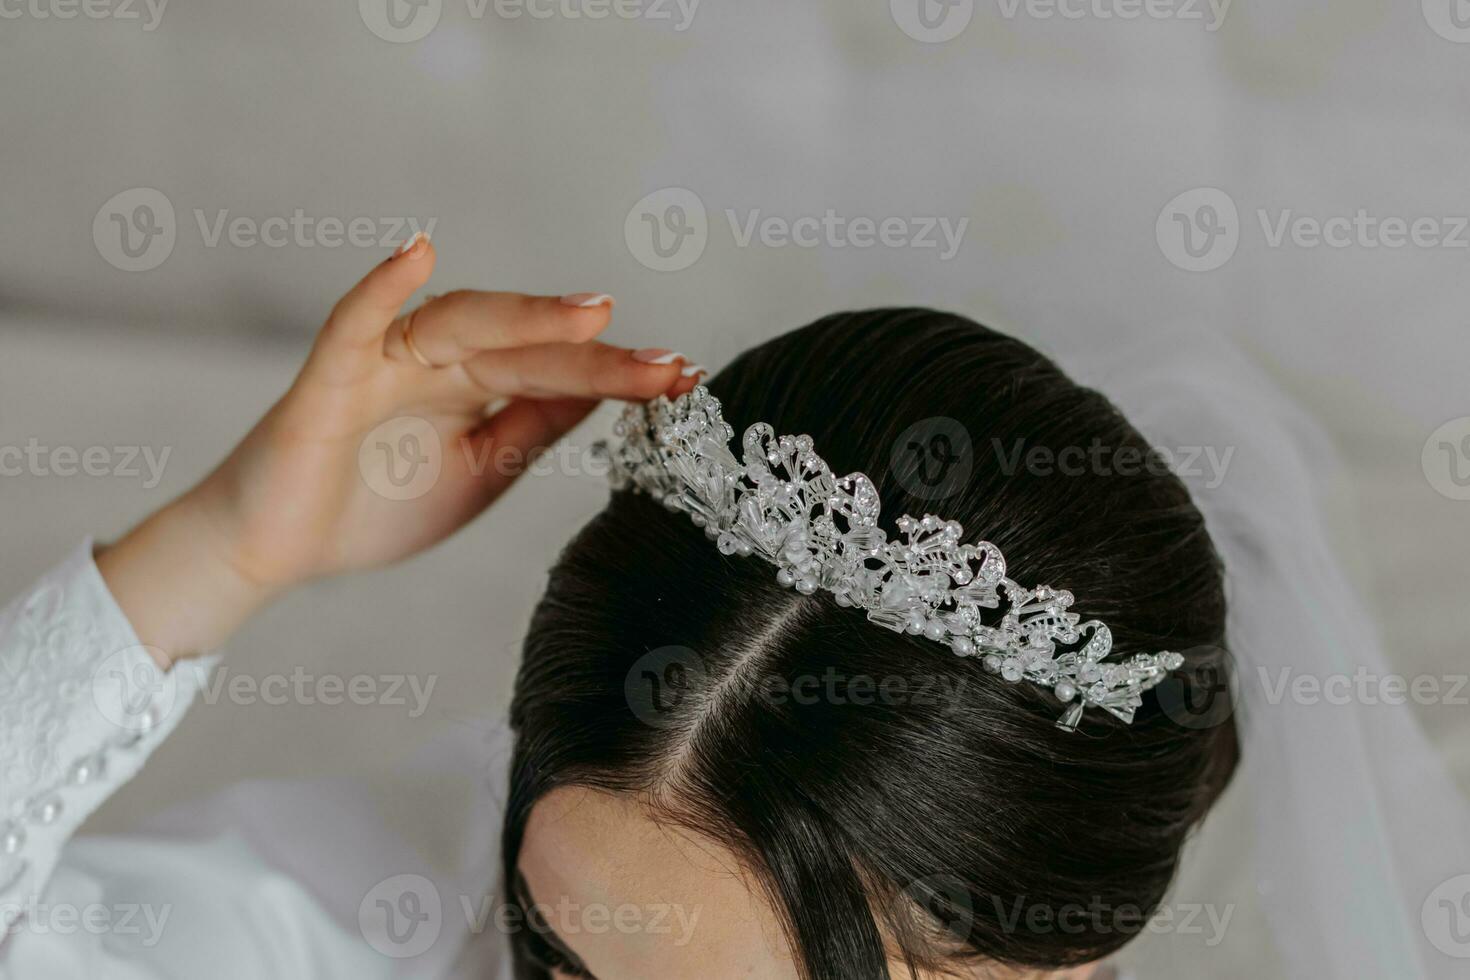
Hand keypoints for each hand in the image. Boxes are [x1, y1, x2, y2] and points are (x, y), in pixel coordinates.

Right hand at [98, 237, 699, 664]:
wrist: (277, 553)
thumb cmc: (372, 509)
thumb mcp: (479, 473)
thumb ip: (531, 427)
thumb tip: (601, 391)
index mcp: (475, 389)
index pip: (556, 373)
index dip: (618, 376)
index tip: (685, 380)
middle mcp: (436, 364)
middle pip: (524, 345)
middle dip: (595, 355)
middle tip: (667, 365)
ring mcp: (384, 363)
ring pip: (460, 324)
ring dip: (524, 314)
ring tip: (591, 315)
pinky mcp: (327, 379)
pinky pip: (353, 323)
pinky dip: (380, 288)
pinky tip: (417, 253)